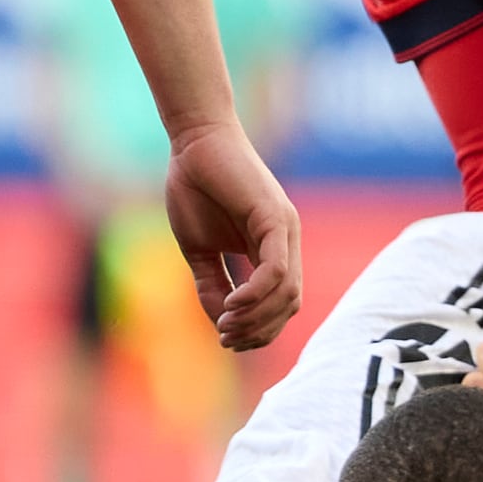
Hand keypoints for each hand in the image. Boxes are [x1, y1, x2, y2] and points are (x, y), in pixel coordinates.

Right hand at [164, 121, 303, 350]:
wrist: (193, 143)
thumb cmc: (195, 188)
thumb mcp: (200, 249)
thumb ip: (212, 285)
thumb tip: (221, 323)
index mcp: (272, 249)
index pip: (280, 304)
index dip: (258, 330)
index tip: (226, 339)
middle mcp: (287, 241)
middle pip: (289, 305)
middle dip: (259, 330)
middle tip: (226, 337)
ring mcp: (285, 229)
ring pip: (287, 292)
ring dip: (257, 318)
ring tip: (226, 324)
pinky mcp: (275, 217)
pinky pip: (277, 269)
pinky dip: (257, 294)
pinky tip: (232, 304)